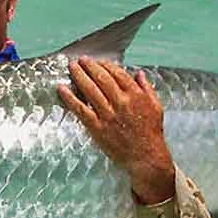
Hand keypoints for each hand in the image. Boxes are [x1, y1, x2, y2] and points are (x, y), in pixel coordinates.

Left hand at [57, 57, 175, 204]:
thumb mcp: (156, 106)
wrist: (146, 156)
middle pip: (101, 78)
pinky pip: (81, 109)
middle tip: (81, 60)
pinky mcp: (97, 127)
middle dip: (89, 66)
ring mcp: (107, 115)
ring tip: (72, 67)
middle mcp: (120, 102)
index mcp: (135, 95)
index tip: (98, 61)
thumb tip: (138, 73)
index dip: (105, 65)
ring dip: (79, 76)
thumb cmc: (151, 132)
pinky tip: (62, 89)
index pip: (117, 73)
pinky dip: (70, 98)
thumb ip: (147, 88)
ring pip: (90, 90)